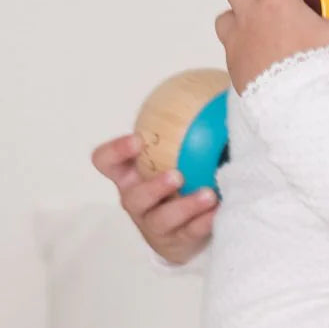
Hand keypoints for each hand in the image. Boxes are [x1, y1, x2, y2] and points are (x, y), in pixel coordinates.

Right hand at [90, 132, 218, 264]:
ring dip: (185, 207)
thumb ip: (183, 122)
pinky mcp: (173, 243)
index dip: (116, 151)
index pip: (106, 161)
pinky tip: (221, 210)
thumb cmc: (176, 174)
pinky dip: (205, 222)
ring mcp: (152, 225)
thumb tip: (215, 84)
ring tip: (209, 195)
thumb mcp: (171, 150)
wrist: (181, 226)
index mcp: (129, 174)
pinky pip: (189, 233)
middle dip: (153, 187)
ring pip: (162, 219)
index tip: (139, 139)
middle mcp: (135, 200)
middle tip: (177, 176)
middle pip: (132, 197)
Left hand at [215, 0, 328, 94]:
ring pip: (224, 14)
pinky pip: (229, 46)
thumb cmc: (321, 69)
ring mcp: (238, 43)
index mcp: (276, 2)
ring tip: (254, 15)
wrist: (297, 111)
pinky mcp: (233, 68)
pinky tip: (257, 50)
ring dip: (236, 10)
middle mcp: (250, 18)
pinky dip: (239, 41)